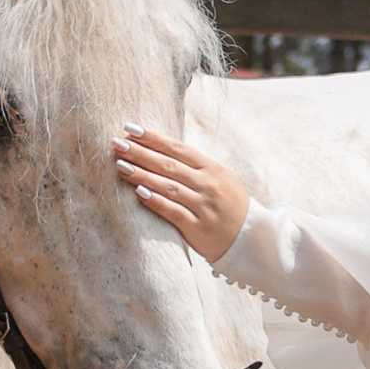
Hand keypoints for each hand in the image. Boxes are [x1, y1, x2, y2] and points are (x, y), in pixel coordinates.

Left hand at [114, 123, 250, 262]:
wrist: (252, 239)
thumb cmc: (231, 206)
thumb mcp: (221, 178)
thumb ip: (196, 167)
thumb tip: (163, 151)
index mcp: (213, 169)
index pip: (178, 149)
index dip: (153, 138)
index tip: (130, 129)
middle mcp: (208, 185)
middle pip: (169, 165)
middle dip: (140, 153)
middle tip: (116, 143)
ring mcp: (203, 206)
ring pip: (168, 186)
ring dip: (142, 175)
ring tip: (120, 165)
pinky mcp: (198, 228)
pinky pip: (173, 212)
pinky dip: (156, 201)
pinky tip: (138, 192)